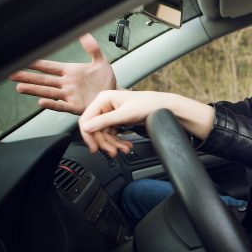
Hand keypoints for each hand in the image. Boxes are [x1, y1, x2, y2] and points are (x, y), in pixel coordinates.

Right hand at [10, 34, 116, 114]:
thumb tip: (84, 34)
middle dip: (28, 76)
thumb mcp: (101, 62)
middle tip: (11, 74)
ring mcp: (69, 95)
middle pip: (44, 79)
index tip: (21, 60)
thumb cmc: (105, 80)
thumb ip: (92, 48)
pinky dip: (52, 104)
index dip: (36, 63)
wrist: (114, 96)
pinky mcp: (76, 106)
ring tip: (20, 87)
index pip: (49, 66)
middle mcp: (66, 84)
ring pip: (48, 92)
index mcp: (70, 72)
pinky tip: (41, 102)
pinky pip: (62, 105)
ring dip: (34, 90)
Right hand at [79, 90, 214, 155]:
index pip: (86, 119)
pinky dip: (118, 142)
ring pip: (104, 133)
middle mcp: (105, 105)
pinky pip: (112, 133)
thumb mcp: (125, 115)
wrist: (165, 107)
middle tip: (113, 152)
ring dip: (113, 144)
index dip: (88, 135)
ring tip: (124, 150)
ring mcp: (111, 112)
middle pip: (95, 129)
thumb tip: (86, 128)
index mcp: (103, 99)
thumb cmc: (149, 105)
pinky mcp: (118, 119)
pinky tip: (126, 146)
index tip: (94, 148)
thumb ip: (104, 121)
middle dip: (105, 142)